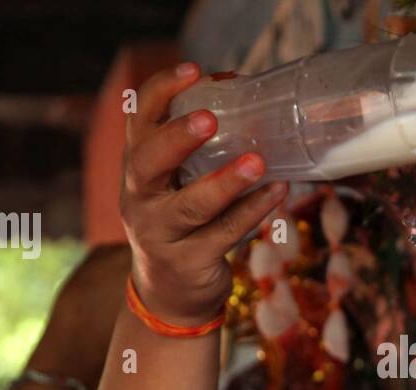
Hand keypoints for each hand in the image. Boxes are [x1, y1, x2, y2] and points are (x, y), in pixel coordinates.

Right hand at [120, 62, 288, 323]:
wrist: (169, 293)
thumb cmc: (181, 222)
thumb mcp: (175, 183)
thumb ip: (197, 150)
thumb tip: (250, 98)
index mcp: (137, 167)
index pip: (138, 120)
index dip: (161, 93)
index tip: (193, 70)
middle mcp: (139, 198)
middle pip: (148, 163)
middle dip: (178, 138)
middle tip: (210, 119)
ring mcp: (160, 233)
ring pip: (191, 206)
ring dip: (225, 183)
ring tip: (257, 162)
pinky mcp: (188, 262)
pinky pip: (224, 235)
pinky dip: (253, 213)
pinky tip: (277, 193)